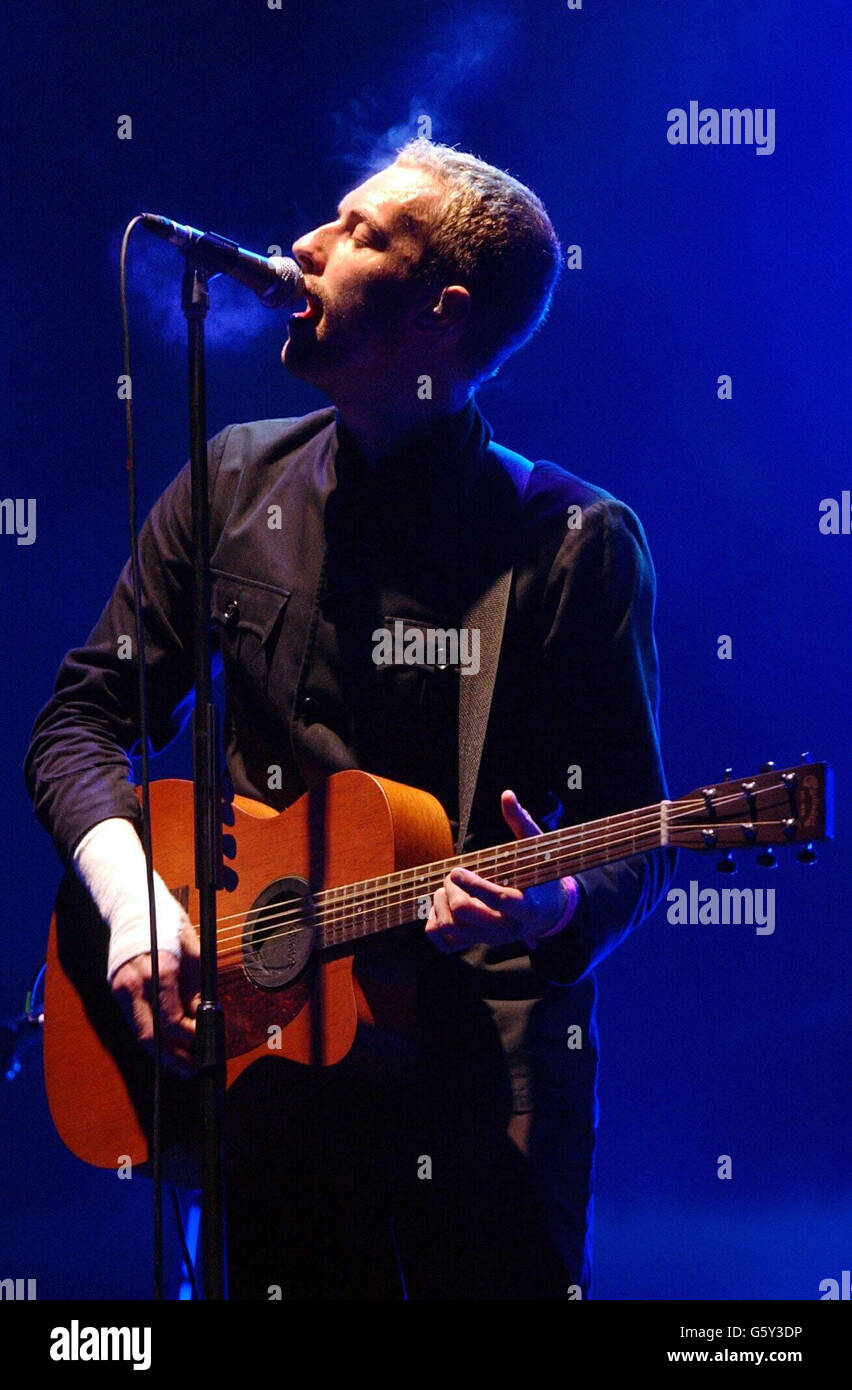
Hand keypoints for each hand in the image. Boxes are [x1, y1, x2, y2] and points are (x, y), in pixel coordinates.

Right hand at [110, 922, 200, 1076]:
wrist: (134, 907)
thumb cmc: (168, 925)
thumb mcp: (194, 951)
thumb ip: (198, 988)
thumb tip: (204, 1018)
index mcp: (160, 971)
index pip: (172, 1021)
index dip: (191, 1038)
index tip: (206, 1044)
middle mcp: (136, 984)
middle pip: (150, 1036)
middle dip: (173, 1058)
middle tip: (194, 1068)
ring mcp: (122, 989)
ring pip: (140, 1034)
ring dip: (161, 1054)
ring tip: (183, 1065)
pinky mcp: (116, 992)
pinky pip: (135, 1023)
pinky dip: (151, 1037)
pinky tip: (167, 1047)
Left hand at [425, 791, 574, 954]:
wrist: (547, 913)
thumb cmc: (540, 874)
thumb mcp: (536, 849)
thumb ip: (521, 822)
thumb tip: (507, 795)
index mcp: (526, 907)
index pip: (499, 901)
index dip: (475, 886)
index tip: (456, 870)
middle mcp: (507, 928)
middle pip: (466, 914)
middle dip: (453, 890)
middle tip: (454, 874)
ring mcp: (489, 938)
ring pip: (451, 929)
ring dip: (441, 904)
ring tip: (448, 888)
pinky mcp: (476, 942)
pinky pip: (444, 942)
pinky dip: (435, 922)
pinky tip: (443, 904)